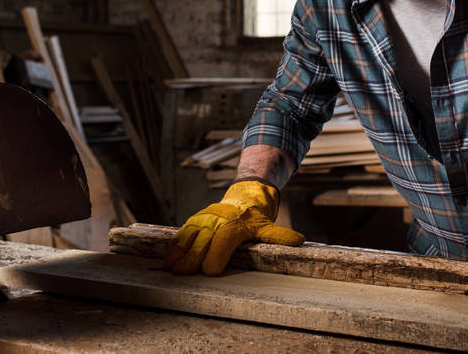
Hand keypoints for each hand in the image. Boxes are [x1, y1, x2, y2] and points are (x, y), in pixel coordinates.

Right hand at [164, 179, 304, 274]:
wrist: (245, 195)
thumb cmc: (256, 217)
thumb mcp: (268, 226)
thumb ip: (280, 236)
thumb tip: (299, 241)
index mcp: (236, 224)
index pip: (225, 239)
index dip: (217, 255)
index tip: (211, 271)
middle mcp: (219, 219)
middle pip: (204, 239)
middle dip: (193, 256)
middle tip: (184, 273)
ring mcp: (206, 218)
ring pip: (191, 234)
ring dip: (180, 251)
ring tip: (172, 267)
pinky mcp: (197, 219)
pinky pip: (184, 231)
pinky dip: (176, 244)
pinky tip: (169, 258)